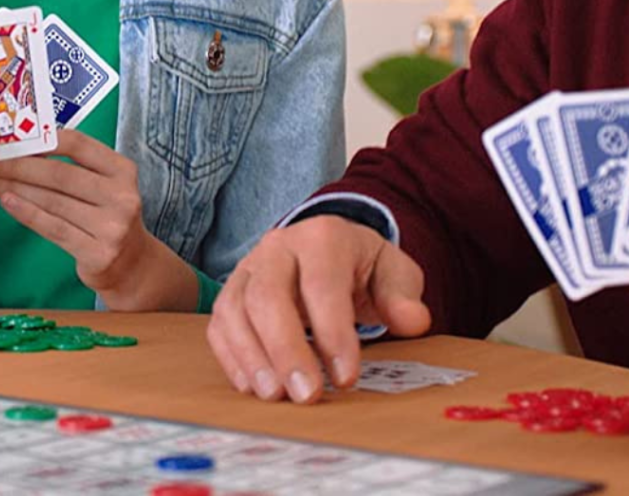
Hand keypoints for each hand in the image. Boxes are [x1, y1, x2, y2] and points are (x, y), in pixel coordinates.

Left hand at [0, 130, 193, 307]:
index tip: (10, 140)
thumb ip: (75, 168)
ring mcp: (112, 226)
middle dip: (16, 166)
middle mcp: (121, 196)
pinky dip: (26, 213)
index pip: (77, 144)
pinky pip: (53, 227)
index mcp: (122, 170)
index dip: (41, 140)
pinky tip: (6, 201)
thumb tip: (22, 148)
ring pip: (51, 201)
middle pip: (59, 174)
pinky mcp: (98, 253)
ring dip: (12, 188)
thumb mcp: (104, 186)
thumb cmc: (107, 217)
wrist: (133, 266)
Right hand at [207, 216, 430, 403]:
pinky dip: (231, 356)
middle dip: (285, 349)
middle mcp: (277, 247)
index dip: (332, 332)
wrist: (326, 247)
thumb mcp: (392, 271)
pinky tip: (252, 386)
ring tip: (275, 396)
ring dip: (252, 356)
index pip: (321, 284)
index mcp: (322, 237)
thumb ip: (402, 295)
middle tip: (306, 395)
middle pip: (267, 295)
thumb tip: (413, 320)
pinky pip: (220, 323)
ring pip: (235, 308)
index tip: (347, 378)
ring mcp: (249, 268)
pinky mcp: (232, 291)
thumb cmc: (361, 266)